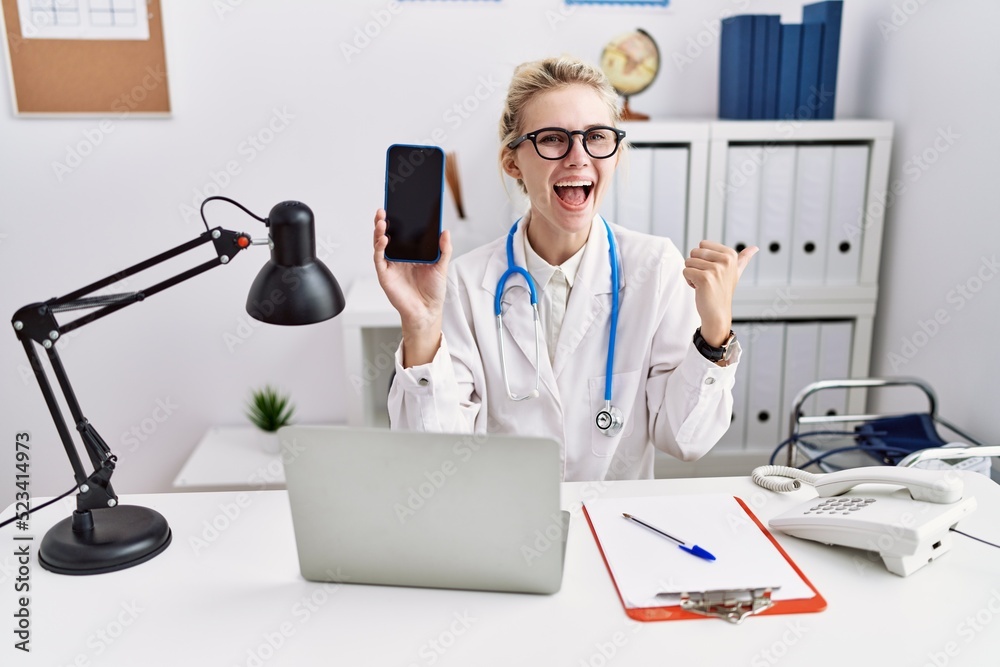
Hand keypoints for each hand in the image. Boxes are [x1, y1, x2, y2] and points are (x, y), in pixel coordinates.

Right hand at [373, 209, 451, 365]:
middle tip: (383, 209)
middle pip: (388, 234)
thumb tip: (445, 231)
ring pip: (380, 243)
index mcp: (411, 251)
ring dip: (379, 231)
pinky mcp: (385, 274)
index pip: (402, 231)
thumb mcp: (442, 266)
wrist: (427, 310)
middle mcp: (398, 255)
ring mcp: (390, 264)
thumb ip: (444, 249)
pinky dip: (379, 248)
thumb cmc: (433, 290)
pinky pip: (379, 258)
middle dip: (383, 221)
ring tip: (381, 220)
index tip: (398, 205)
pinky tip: (383, 239)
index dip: (398, 219)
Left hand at [682, 241, 757, 345]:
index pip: (702, 244)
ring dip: (692, 274)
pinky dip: (689, 281)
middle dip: (695, 265)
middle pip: (694, 252)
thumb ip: (743, 259)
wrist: (718, 313)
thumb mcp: (736, 272)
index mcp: (731, 254)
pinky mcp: (705, 278)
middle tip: (707, 278)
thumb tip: (755, 248)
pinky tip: (699, 288)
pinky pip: (686, 271)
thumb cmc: (723, 292)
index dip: (702, 258)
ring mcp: (716, 269)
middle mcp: (725, 260)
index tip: (712, 271)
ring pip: (688, 262)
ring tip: (704, 284)